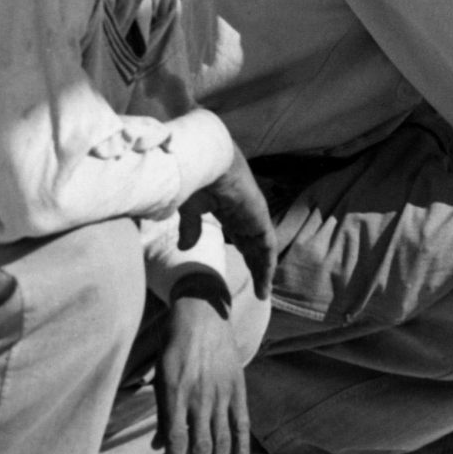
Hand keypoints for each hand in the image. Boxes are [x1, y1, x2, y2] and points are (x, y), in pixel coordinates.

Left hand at [156, 294, 249, 453]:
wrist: (202, 310)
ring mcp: (222, 392)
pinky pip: (241, 423)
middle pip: (202, 445)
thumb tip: (160, 444)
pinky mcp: (238, 387)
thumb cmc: (174, 343)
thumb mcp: (160, 373)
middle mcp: (200, 396)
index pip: (176, 439)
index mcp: (175, 393)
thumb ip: (162, 411)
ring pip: (222, 439)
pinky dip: (241, 447)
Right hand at [180, 154, 274, 298]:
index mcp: (229, 208)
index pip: (240, 236)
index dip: (242, 253)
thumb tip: (185, 248)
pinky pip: (266, 246)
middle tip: (258, 289)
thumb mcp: (189, 209)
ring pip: (262, 249)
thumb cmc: (195, 178)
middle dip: (256, 267)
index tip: (242, 269)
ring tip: (263, 293)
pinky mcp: (259, 218)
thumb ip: (191, 228)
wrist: (206, 160)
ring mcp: (254, 215)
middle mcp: (245, 213)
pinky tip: (266, 280)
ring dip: (263, 270)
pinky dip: (267, 264)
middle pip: (253, 246)